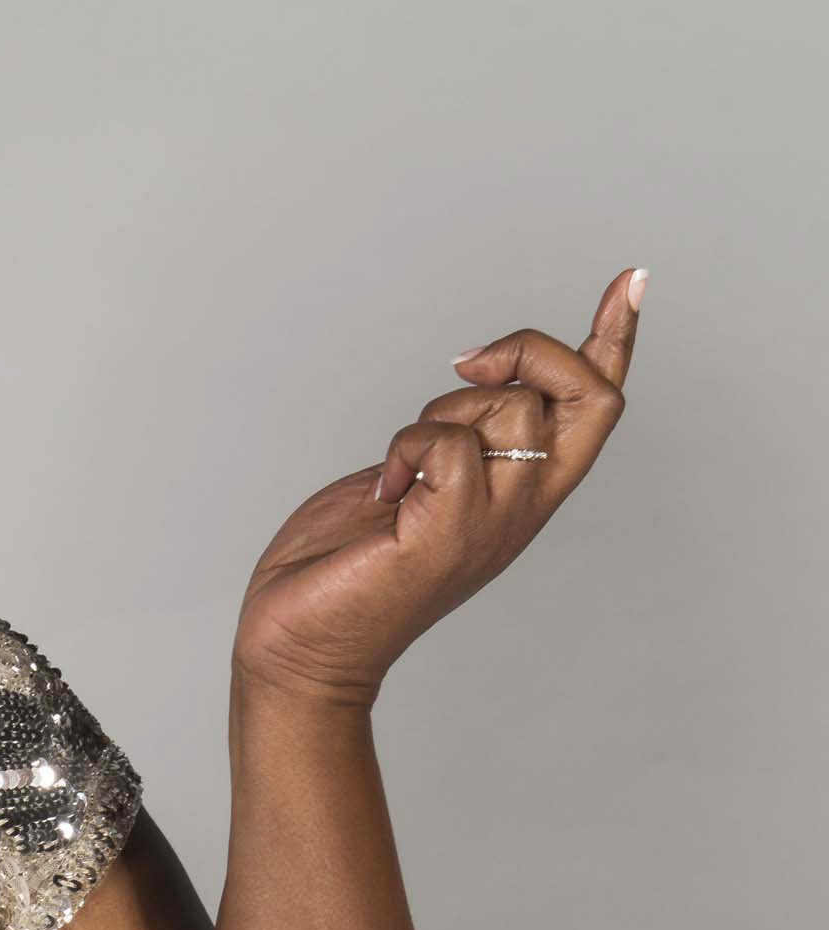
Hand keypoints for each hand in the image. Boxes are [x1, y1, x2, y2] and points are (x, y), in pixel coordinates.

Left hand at [231, 265, 642, 709]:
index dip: (617, 340)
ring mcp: (490, 524)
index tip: (632, 280)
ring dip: (443, 409)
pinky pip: (450, 446)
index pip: (594, 408)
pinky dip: (407, 447)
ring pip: (514, 409)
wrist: (297, 649)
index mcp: (519, 492)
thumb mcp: (410, 480)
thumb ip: (451, 440)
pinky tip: (384, 491)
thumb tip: (471, 387)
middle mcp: (521, 508)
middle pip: (590, 397)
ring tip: (401, 465)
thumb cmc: (340, 567)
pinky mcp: (446, 536)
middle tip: (470, 365)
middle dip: (535, 350)